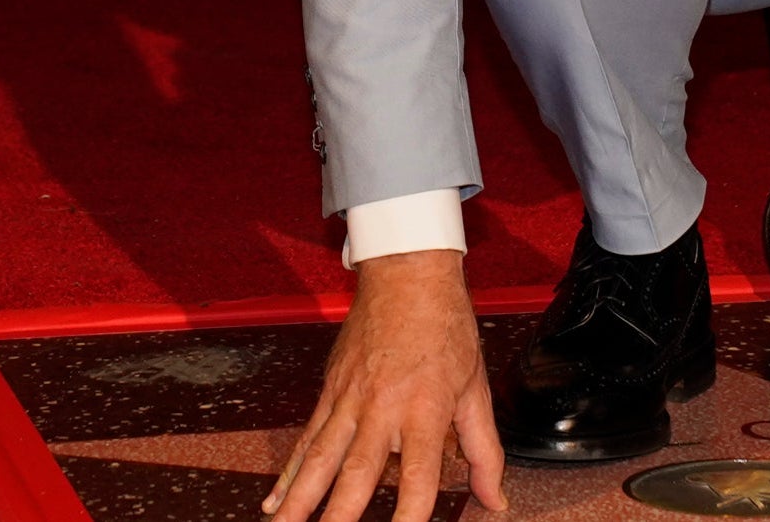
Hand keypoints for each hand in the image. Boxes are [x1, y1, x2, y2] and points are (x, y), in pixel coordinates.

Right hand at [266, 249, 507, 521]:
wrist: (408, 272)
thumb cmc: (446, 327)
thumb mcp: (476, 388)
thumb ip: (484, 451)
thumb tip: (495, 500)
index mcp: (426, 409)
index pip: (419, 478)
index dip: (410, 517)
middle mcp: (384, 408)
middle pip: (357, 475)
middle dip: (339, 517)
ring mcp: (351, 399)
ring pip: (321, 460)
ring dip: (300, 502)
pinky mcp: (331, 389)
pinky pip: (308, 438)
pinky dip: (290, 472)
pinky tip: (274, 500)